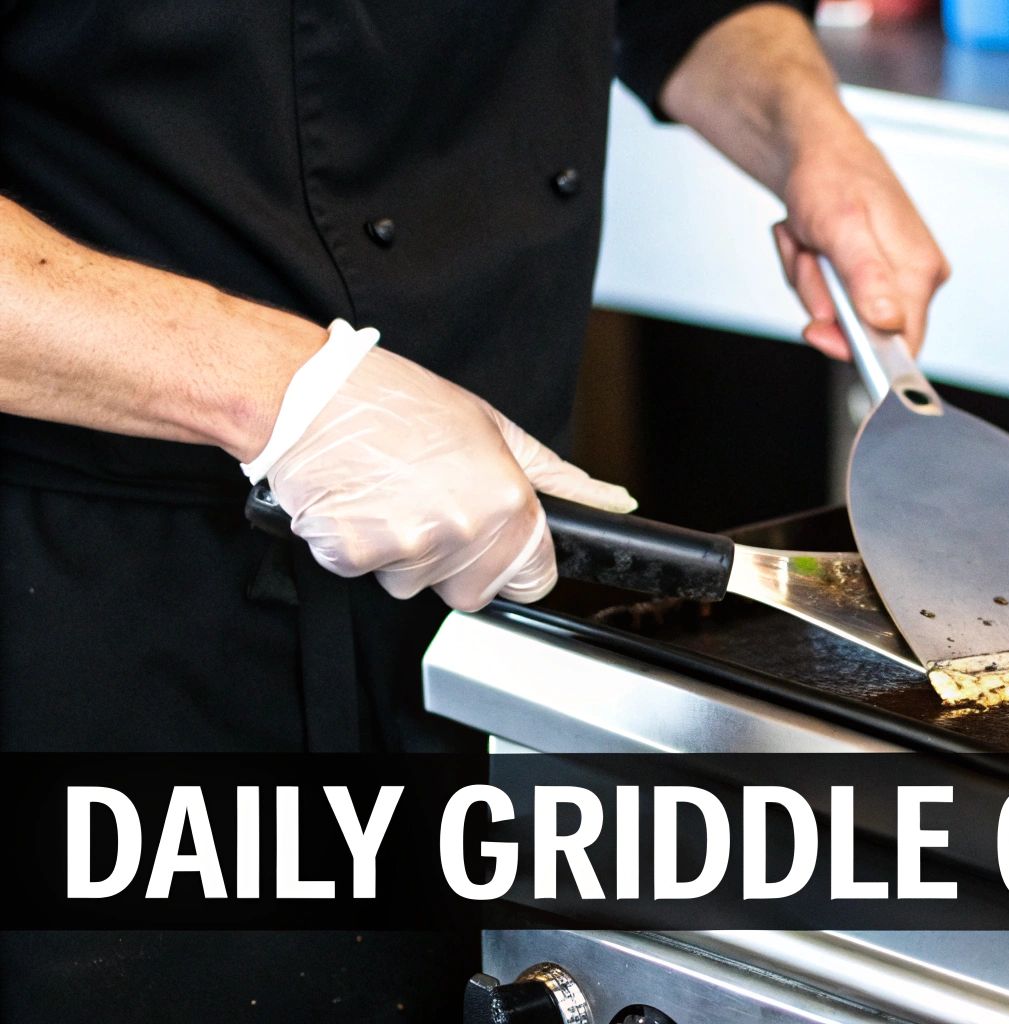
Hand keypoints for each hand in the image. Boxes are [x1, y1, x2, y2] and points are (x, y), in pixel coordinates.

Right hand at [264, 345, 635, 610]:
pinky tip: (360, 502)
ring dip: (408, 553)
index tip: (503, 546)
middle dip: (462, 563)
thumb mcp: (493, 428)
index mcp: (504, 500)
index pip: (536, 579)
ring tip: (392, 494)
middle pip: (477, 592)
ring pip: (419, 585)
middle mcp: (462, 530)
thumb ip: (554, 477)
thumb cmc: (397, 403)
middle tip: (436, 507)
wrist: (308, 393)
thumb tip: (614, 502)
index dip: (520, 564)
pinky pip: (369, 573)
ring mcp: (407, 549)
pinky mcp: (353, 557)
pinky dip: (363, 546)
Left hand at [650, 3, 947, 358]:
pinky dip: (809, 269)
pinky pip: (830, 295)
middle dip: (823, 298)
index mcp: (921, 271)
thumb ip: (867, 279)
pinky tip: (810, 238)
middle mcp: (915, 276)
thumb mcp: (842, 227)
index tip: (819, 329)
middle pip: (864, 332)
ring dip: (810, 280)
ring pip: (839, 313)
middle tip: (813, 255)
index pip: (902, 346)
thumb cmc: (829, 173)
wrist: (811, 143)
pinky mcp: (870, 270)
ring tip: (810, 240)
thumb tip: (889, 322)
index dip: (855, 347)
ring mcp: (892, 273)